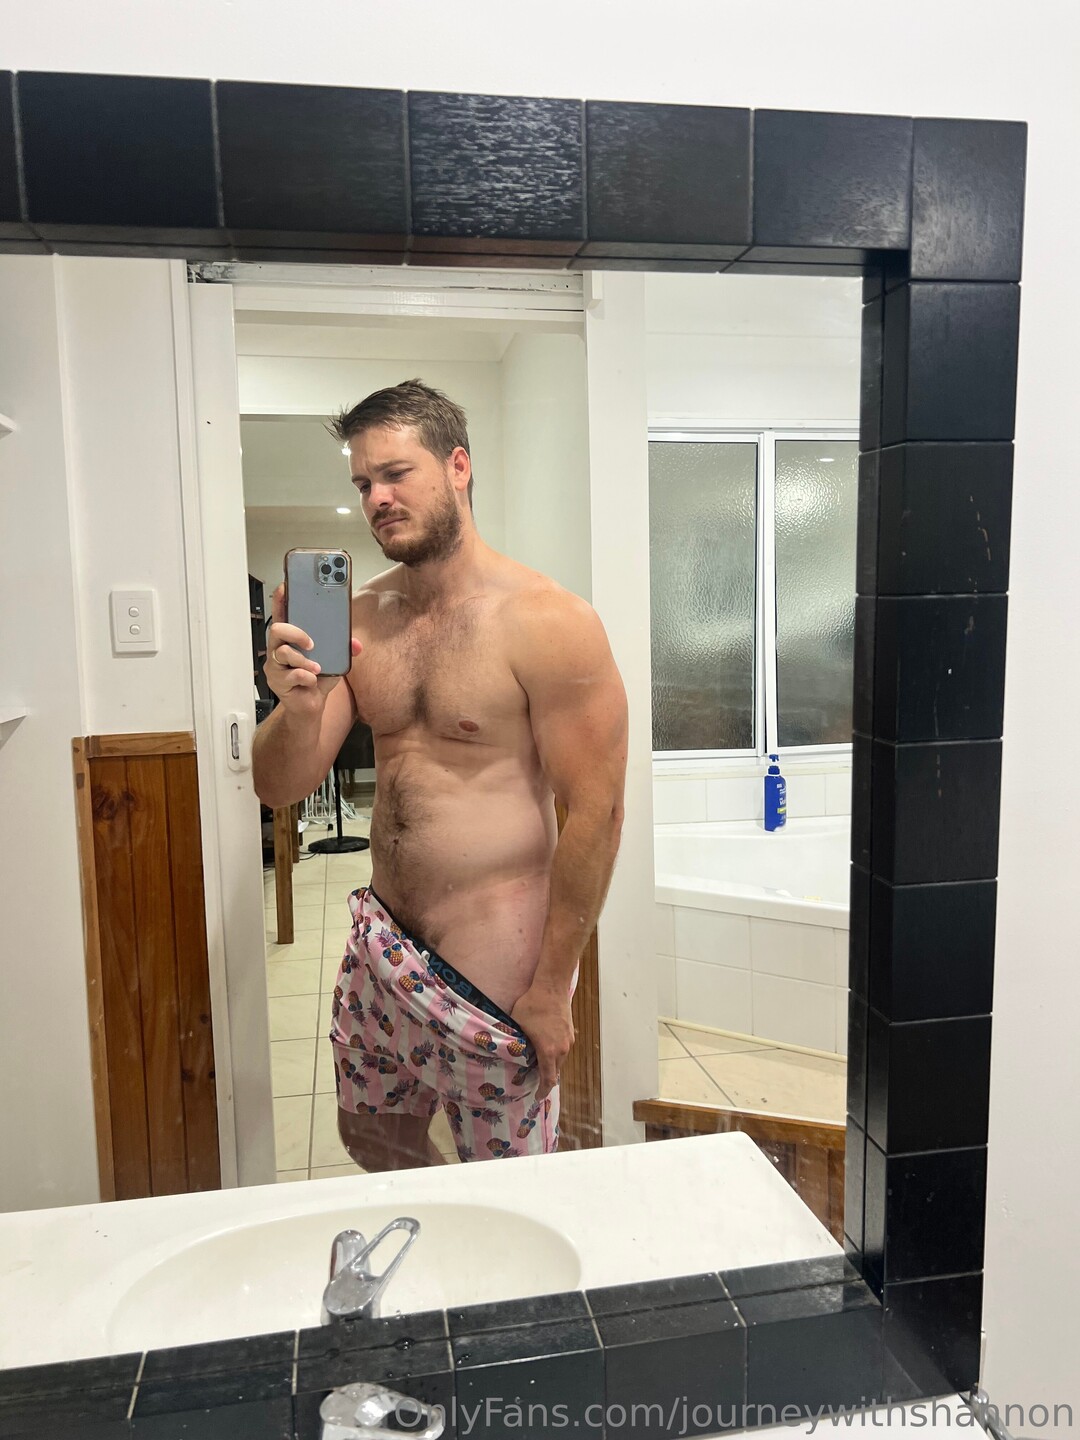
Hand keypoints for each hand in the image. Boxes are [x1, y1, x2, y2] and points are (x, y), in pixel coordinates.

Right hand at [264, 585, 361, 715]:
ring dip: (305, 661)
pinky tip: (311, 681)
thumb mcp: (334, 660)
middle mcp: (279, 648)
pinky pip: (291, 674)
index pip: (282, 614)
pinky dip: (306, 678)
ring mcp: (276, 665)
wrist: (311, 706)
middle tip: (312, 642)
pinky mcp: (277, 682)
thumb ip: (343, 648)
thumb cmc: (317, 678)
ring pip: (284, 652)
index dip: (281, 600)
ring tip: (316, 668)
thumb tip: (355, 643)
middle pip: (277, 629)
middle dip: (296, 632)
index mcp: (291, 638)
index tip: (285, 586)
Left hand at [510, 984, 574, 1098]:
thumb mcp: (518, 1024)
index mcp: (548, 1051)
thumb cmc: (532, 1004)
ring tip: (537, 1062)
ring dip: (550, 1064)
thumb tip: (512, 1051)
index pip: (548, 1079)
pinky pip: (563, 1049)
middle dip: (545, 1077)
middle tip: (533, 1079)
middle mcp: (562, 1049)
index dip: (543, 1090)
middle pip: (555, 1071)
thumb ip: (517, 1041)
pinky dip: (555, 1053)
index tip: (537, 1096)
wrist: (552, 986)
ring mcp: (568, 1040)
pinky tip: (546, 1046)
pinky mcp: (570, 1032)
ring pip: (560, 1060)